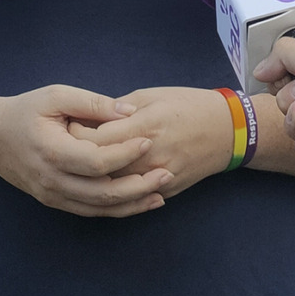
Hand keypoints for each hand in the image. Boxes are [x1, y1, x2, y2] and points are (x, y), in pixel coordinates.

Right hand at [0, 85, 172, 216]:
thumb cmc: (25, 110)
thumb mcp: (56, 95)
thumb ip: (92, 103)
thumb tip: (129, 111)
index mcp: (52, 151)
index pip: (97, 162)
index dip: (125, 154)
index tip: (149, 140)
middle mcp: (52, 180)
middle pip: (102, 193)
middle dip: (139, 186)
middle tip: (167, 173)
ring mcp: (52, 195)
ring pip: (98, 208)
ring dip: (132, 204)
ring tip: (161, 194)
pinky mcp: (54, 201)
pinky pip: (90, 211)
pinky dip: (116, 209)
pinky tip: (138, 202)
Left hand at [69, 87, 230, 197]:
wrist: (228, 131)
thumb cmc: (188, 105)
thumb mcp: (152, 96)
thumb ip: (119, 109)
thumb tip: (90, 118)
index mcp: (145, 126)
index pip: (95, 139)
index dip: (75, 134)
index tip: (66, 126)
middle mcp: (149, 156)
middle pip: (100, 167)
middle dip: (78, 157)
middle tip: (66, 147)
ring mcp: (158, 178)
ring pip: (112, 188)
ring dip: (93, 178)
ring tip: (80, 164)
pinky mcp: (165, 192)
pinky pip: (131, 199)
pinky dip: (113, 191)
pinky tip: (102, 180)